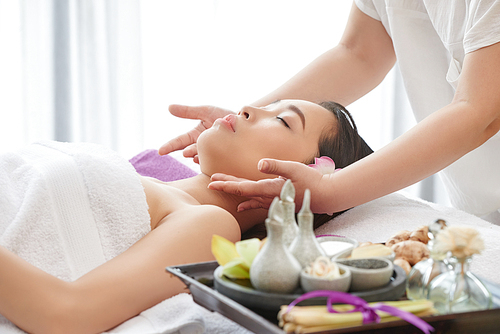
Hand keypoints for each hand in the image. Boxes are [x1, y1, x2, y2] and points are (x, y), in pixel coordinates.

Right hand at [158, 105, 234, 161]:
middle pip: (189, 152)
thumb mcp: (205, 111)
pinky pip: (215, 162)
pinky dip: (212, 160)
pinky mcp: (222, 160)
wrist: (245, 123)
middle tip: (186, 152)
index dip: (169, 146)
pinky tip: (213, 158)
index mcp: (195, 136)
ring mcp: (212, 154)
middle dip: (189, 151)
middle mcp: (202, 147)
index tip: (160, 151)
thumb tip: (169, 107)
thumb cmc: (224, 115)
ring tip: (198, 154)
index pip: (179, 142)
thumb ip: (188, 111)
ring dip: (200, 156)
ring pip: (201, 158)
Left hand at [209, 158, 330, 212]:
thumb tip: (259, 164)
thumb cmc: (311, 180)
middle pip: (242, 192)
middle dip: (226, 186)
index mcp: (270, 188)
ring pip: (248, 196)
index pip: (243, 188)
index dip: (227, 185)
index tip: (212, 183)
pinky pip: (258, 202)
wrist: (326, 196)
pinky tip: (241, 206)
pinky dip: (248, 203)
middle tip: (210, 183)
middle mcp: (268, 197)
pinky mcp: (278, 201)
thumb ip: (276, 166)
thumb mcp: (294, 168)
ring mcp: (273, 200)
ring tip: (220, 187)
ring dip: (234, 191)